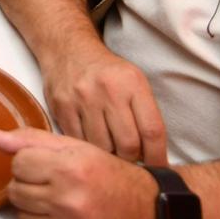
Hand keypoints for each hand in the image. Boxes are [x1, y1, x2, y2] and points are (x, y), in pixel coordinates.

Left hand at [0, 128, 158, 218]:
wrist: (151, 214)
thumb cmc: (111, 176)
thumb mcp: (78, 148)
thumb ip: (32, 140)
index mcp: (71, 169)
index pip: (17, 164)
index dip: (30, 164)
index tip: (47, 167)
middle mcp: (71, 202)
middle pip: (16, 193)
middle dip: (30, 187)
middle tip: (53, 187)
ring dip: (36, 212)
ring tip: (60, 206)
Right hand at [44, 44, 168, 165]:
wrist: (68, 50)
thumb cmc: (107, 72)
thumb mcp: (134, 82)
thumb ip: (144, 115)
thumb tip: (151, 157)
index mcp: (132, 83)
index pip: (152, 130)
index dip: (158, 157)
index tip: (158, 169)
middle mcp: (108, 90)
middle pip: (128, 145)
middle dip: (132, 160)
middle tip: (130, 160)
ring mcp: (82, 99)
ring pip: (102, 148)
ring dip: (109, 156)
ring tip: (111, 151)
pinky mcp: (61, 108)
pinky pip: (79, 143)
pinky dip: (88, 150)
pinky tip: (91, 145)